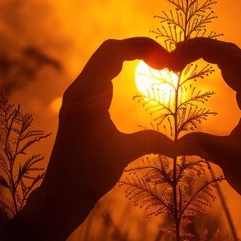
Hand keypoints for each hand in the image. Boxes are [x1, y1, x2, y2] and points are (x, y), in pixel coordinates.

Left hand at [39, 38, 174, 235]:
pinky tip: (133, 79)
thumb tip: (180, 142)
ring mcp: (76, 97)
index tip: (166, 59)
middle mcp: (78, 91)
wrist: (61, 193)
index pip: (114, 52)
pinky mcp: (77, 106)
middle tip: (164, 60)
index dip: (142, 47)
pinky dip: (118, 70)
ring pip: (102, 62)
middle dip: (138, 48)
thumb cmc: (89, 174)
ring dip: (128, 57)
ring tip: (154, 65)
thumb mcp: (124, 153)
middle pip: (108, 51)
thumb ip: (151, 140)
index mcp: (88, 96)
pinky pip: (99, 76)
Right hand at [172, 38, 240, 224]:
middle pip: (234, 54)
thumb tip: (170, 142)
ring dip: (212, 57)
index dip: (201, 49)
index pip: (230, 58)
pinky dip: (221, 70)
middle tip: (173, 55)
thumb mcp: (228, 160)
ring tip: (183, 60)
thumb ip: (200, 145)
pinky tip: (206, 74)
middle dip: (203, 48)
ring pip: (238, 64)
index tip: (174, 55)